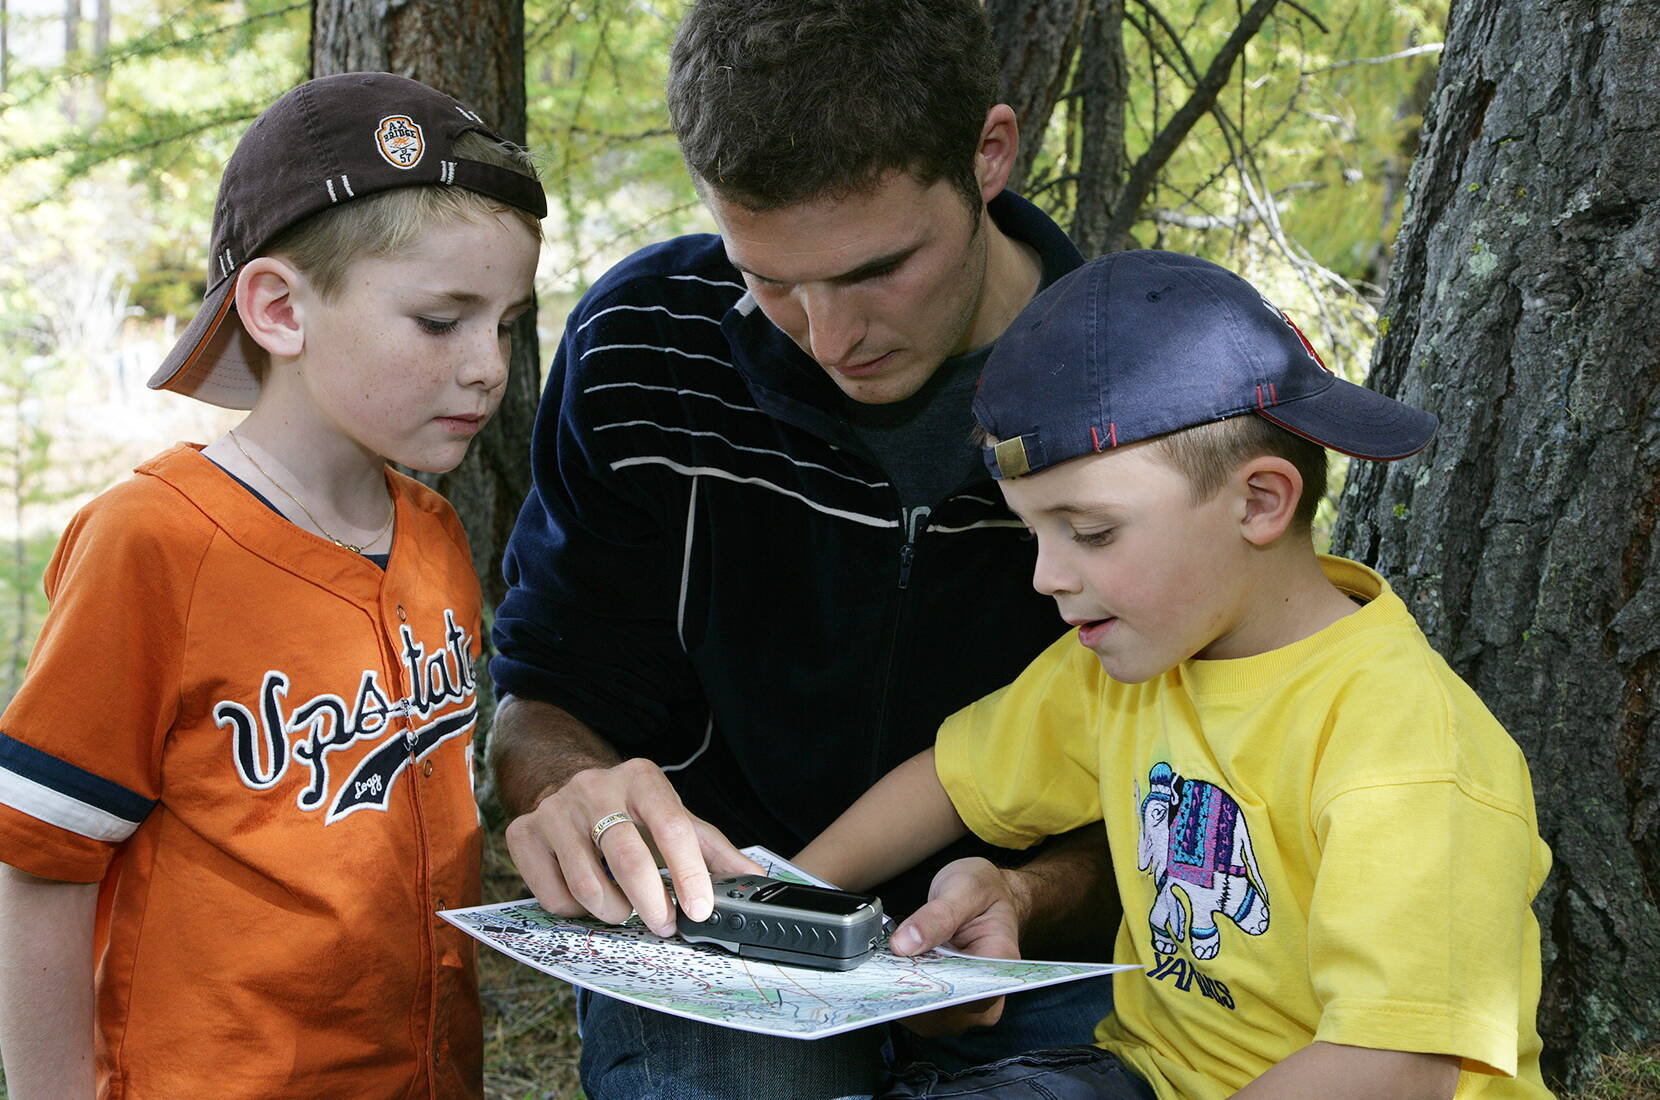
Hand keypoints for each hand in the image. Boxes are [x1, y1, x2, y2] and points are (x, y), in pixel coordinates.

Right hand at [502, 757, 761, 936]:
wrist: (563, 785)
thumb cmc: (629, 811)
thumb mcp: (672, 817)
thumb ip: (711, 849)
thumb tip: (754, 881)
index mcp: (641, 779)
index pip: (673, 828)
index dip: (691, 875)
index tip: (700, 911)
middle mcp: (595, 788)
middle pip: (629, 859)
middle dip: (652, 904)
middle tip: (664, 926)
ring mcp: (555, 811)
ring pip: (589, 886)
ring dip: (615, 913)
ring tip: (624, 911)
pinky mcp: (523, 834)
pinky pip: (553, 897)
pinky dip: (576, 911)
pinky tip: (586, 898)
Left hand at [886, 856, 1026, 1035]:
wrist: (988, 894)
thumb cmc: (984, 890)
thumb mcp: (964, 887)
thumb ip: (938, 915)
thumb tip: (904, 944)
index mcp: (1002, 962)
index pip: (968, 995)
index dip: (931, 991)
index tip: (900, 974)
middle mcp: (988, 992)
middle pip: (946, 1014)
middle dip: (910, 993)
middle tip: (883, 967)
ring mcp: (968, 1003)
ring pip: (929, 1019)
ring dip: (902, 995)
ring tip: (886, 966)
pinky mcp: (949, 1003)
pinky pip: (922, 1011)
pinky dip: (903, 994)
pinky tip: (890, 971)